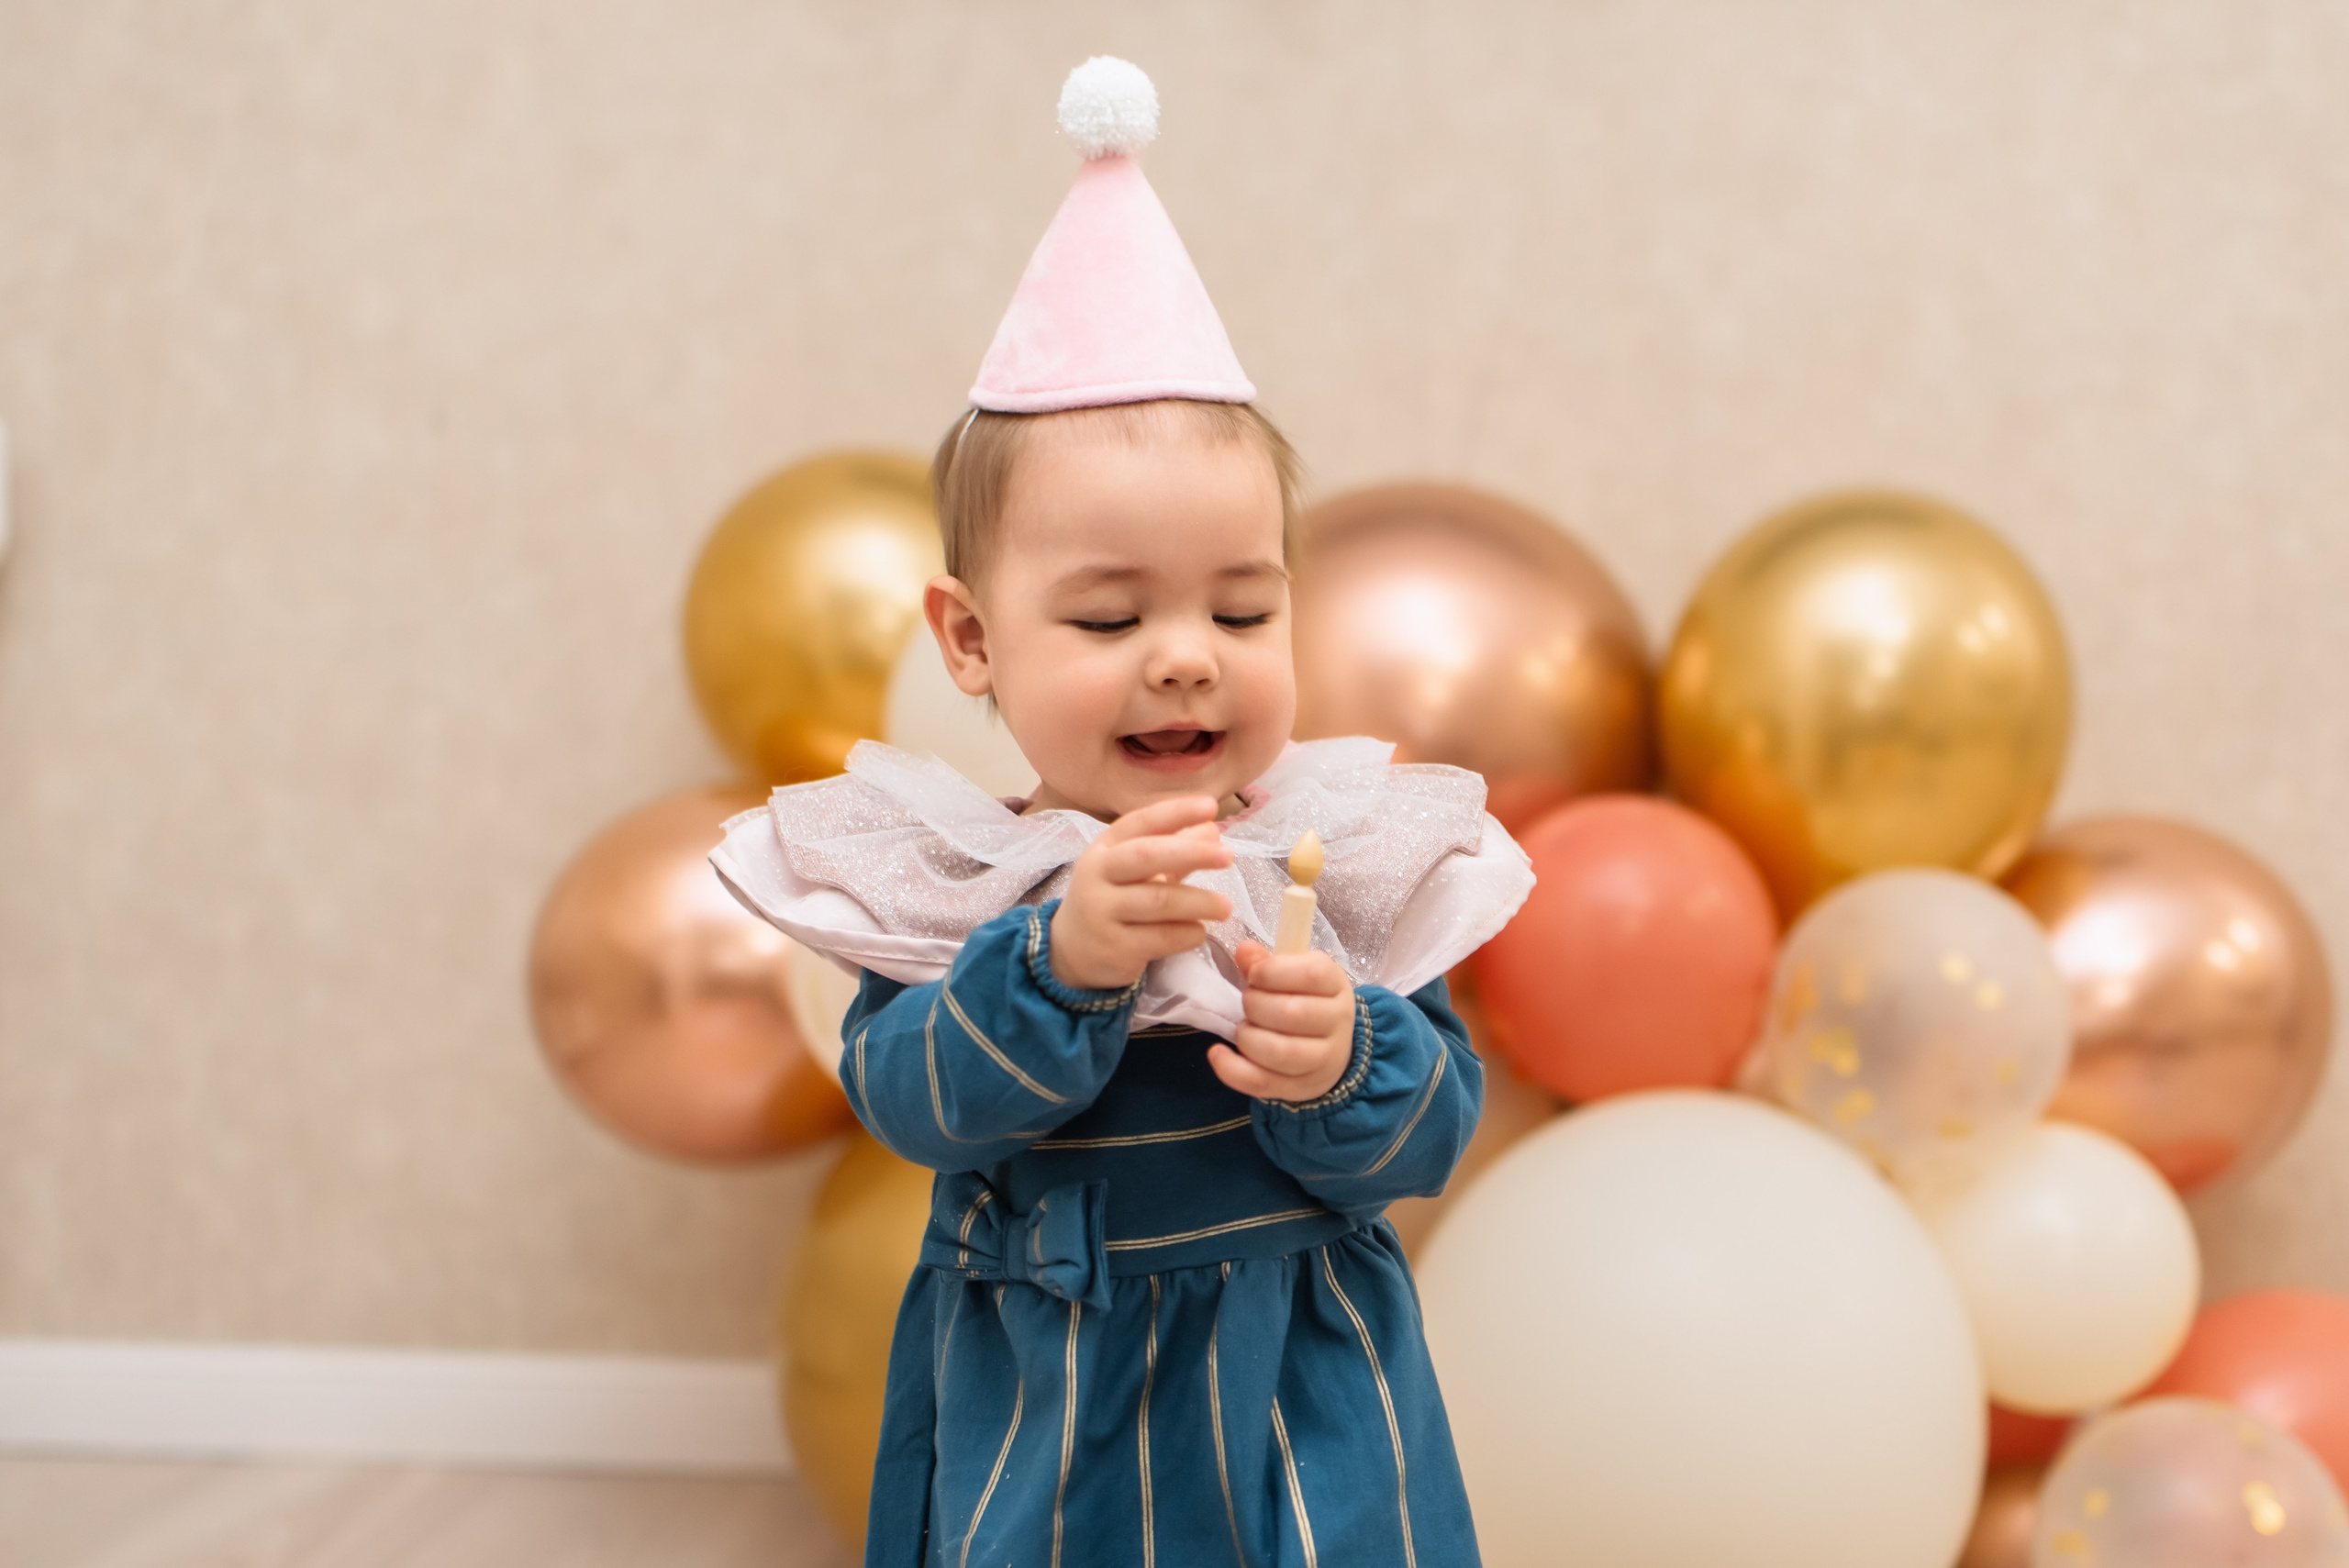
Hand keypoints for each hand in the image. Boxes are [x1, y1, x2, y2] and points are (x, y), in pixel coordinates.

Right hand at [1049, 796, 1233, 991]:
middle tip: (1229, 856)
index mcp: (1105, 848)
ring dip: (1200, 901)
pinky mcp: (1114, 947)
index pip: (1140, 822)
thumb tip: (1212, 829)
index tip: (1211, 807)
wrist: (1072, 950)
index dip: (1176, 812)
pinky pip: (1161, 938)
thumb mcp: (1137, 871)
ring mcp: (1101, 912)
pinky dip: (1188, 933)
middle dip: (1191, 852)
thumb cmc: (1114, 899)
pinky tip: (1199, 931)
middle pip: (1146, 856)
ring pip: (1159, 901)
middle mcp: (1097, 875)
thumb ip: (1173, 849)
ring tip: (1226, 907)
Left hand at [1209, 941, 1354, 1102]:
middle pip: (1292, 1014)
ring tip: (1243, 1027)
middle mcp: (1337, 1023)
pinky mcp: (1300, 1088)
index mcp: (1336, 985)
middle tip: (1248, 1002)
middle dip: (1255, 1005)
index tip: (1254, 974)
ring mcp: (1323, 1060)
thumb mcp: (1294, 975)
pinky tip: (1217, 1053)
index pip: (1312, 975)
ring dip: (1247, 1036)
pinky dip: (1232, 1069)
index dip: (1273, 971)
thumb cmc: (1305, 1001)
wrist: (1330, 1047)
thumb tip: (1244, 951)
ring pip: (1280, 1052)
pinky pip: (1262, 1082)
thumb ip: (1266, 963)